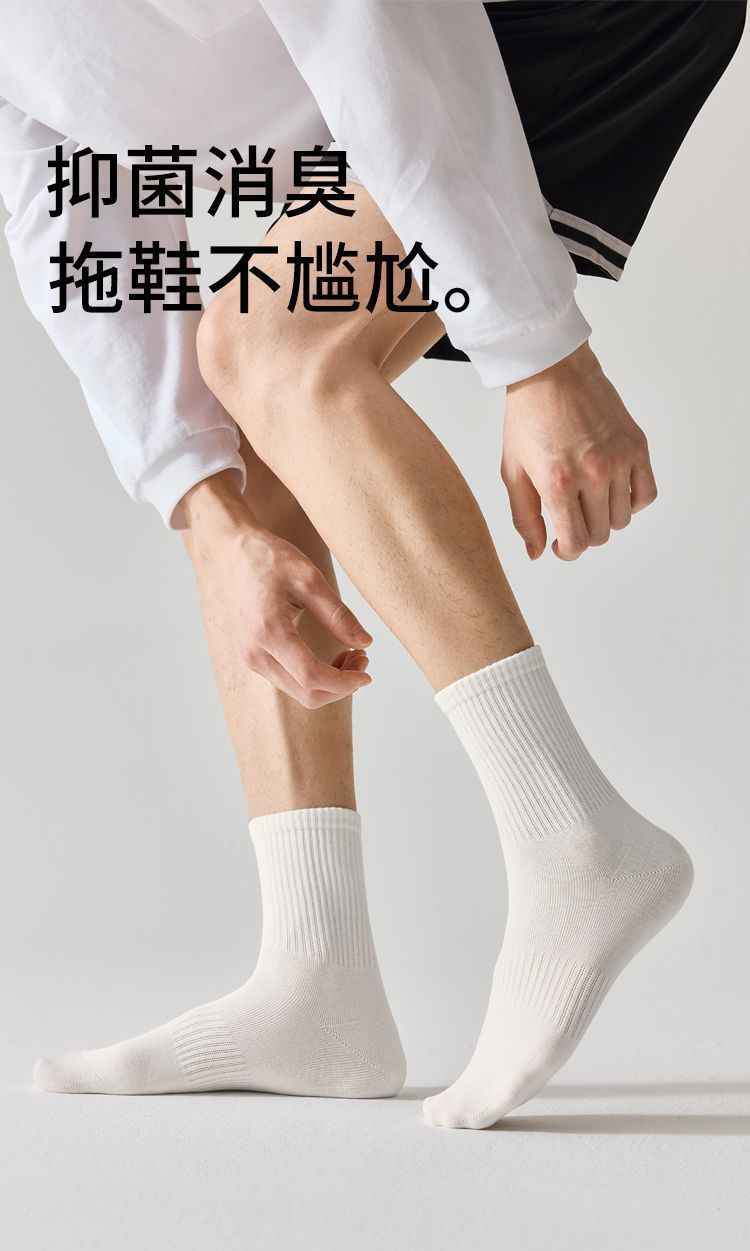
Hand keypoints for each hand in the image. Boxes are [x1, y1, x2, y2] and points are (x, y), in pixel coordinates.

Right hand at [180, 472, 372, 707]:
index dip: (344, 682)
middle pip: (306, 694)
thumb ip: (337, 615)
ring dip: (330, 683)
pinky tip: (331, 657)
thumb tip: (365, 642)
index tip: (367, 673)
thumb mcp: (309, 579)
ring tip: (353, 654)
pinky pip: (288, 681)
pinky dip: (314, 677)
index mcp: (268, 631)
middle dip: (342, 685)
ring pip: (298, 692)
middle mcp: (255, 653)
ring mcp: (251, 658)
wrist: (229, 553)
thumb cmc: (268, 559)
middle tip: (363, 658)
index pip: (311, 676)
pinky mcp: (253, 657)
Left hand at [501, 340, 656, 560]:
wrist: (552, 373)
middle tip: (571, 519)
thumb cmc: (527, 420)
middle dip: (584, 534)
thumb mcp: (513, 472)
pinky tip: (612, 492)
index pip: (576, 542)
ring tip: (588, 501)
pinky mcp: (636, 446)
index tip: (561, 545)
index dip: (567, 551)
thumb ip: (525, 518)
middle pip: (601, 534)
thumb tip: (538, 553)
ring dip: (606, 518)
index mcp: (558, 483)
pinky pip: (646, 494)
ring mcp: (619, 459)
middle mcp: (593, 474)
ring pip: (623, 518)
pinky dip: (632, 501)